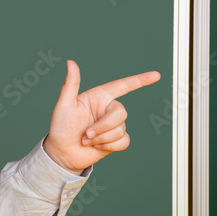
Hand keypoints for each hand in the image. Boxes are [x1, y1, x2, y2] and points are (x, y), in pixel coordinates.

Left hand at [44, 60, 160, 173]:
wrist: (62, 153)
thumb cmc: (60, 128)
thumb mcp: (64, 105)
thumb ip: (70, 84)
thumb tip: (70, 62)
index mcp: (98, 97)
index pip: (122, 86)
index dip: (140, 80)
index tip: (156, 75)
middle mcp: (107, 109)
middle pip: (121, 113)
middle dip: (104, 126)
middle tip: (86, 134)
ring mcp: (112, 125)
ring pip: (121, 129)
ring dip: (102, 138)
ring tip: (86, 140)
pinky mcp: (115, 140)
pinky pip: (124, 141)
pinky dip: (109, 146)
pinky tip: (96, 147)